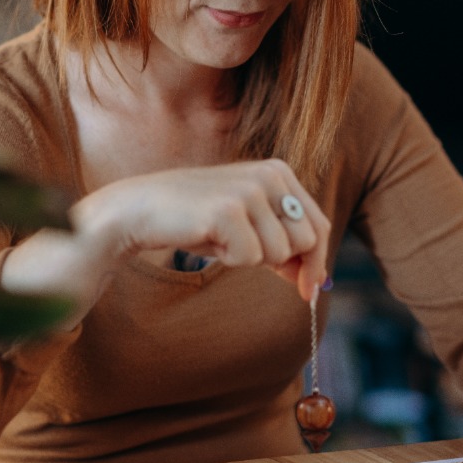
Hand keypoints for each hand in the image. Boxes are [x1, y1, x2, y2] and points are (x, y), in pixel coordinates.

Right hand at [75, 158, 329, 301]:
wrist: (142, 209)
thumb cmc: (198, 220)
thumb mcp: (249, 227)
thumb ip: (283, 244)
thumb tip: (315, 282)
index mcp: (279, 172)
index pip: (320, 225)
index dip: (317, 262)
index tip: (309, 290)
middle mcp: (271, 175)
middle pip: (307, 242)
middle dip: (282, 261)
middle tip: (244, 252)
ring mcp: (250, 191)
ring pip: (280, 253)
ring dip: (251, 258)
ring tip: (222, 238)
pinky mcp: (229, 211)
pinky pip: (250, 259)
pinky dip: (230, 259)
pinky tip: (209, 239)